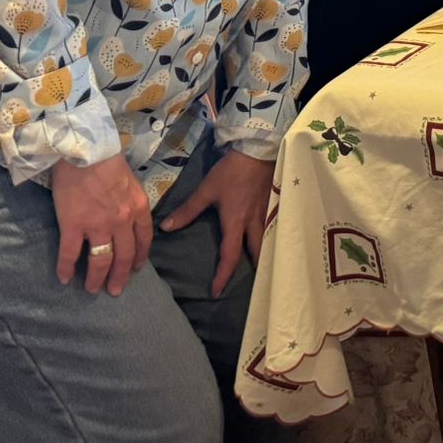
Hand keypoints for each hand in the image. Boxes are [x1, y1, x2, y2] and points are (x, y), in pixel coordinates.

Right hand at [50, 156, 153, 296]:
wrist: (84, 151)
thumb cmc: (107, 162)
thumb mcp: (131, 182)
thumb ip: (132, 202)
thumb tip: (129, 218)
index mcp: (139, 208)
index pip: (144, 240)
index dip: (140, 257)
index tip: (137, 269)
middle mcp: (122, 220)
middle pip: (124, 256)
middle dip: (121, 276)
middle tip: (115, 290)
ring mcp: (97, 225)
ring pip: (101, 260)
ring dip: (97, 278)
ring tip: (92, 289)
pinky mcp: (73, 226)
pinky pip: (70, 254)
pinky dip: (67, 268)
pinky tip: (64, 278)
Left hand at [158, 148, 274, 297]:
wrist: (259, 150)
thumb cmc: (232, 172)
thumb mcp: (207, 190)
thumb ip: (188, 210)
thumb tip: (166, 228)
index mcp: (236, 223)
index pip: (229, 256)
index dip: (222, 275)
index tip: (215, 292)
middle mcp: (254, 223)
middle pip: (257, 253)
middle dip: (256, 270)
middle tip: (254, 285)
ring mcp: (268, 214)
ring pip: (269, 241)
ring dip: (266, 255)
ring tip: (265, 266)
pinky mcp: (275, 204)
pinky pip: (275, 227)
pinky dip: (273, 238)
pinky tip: (274, 239)